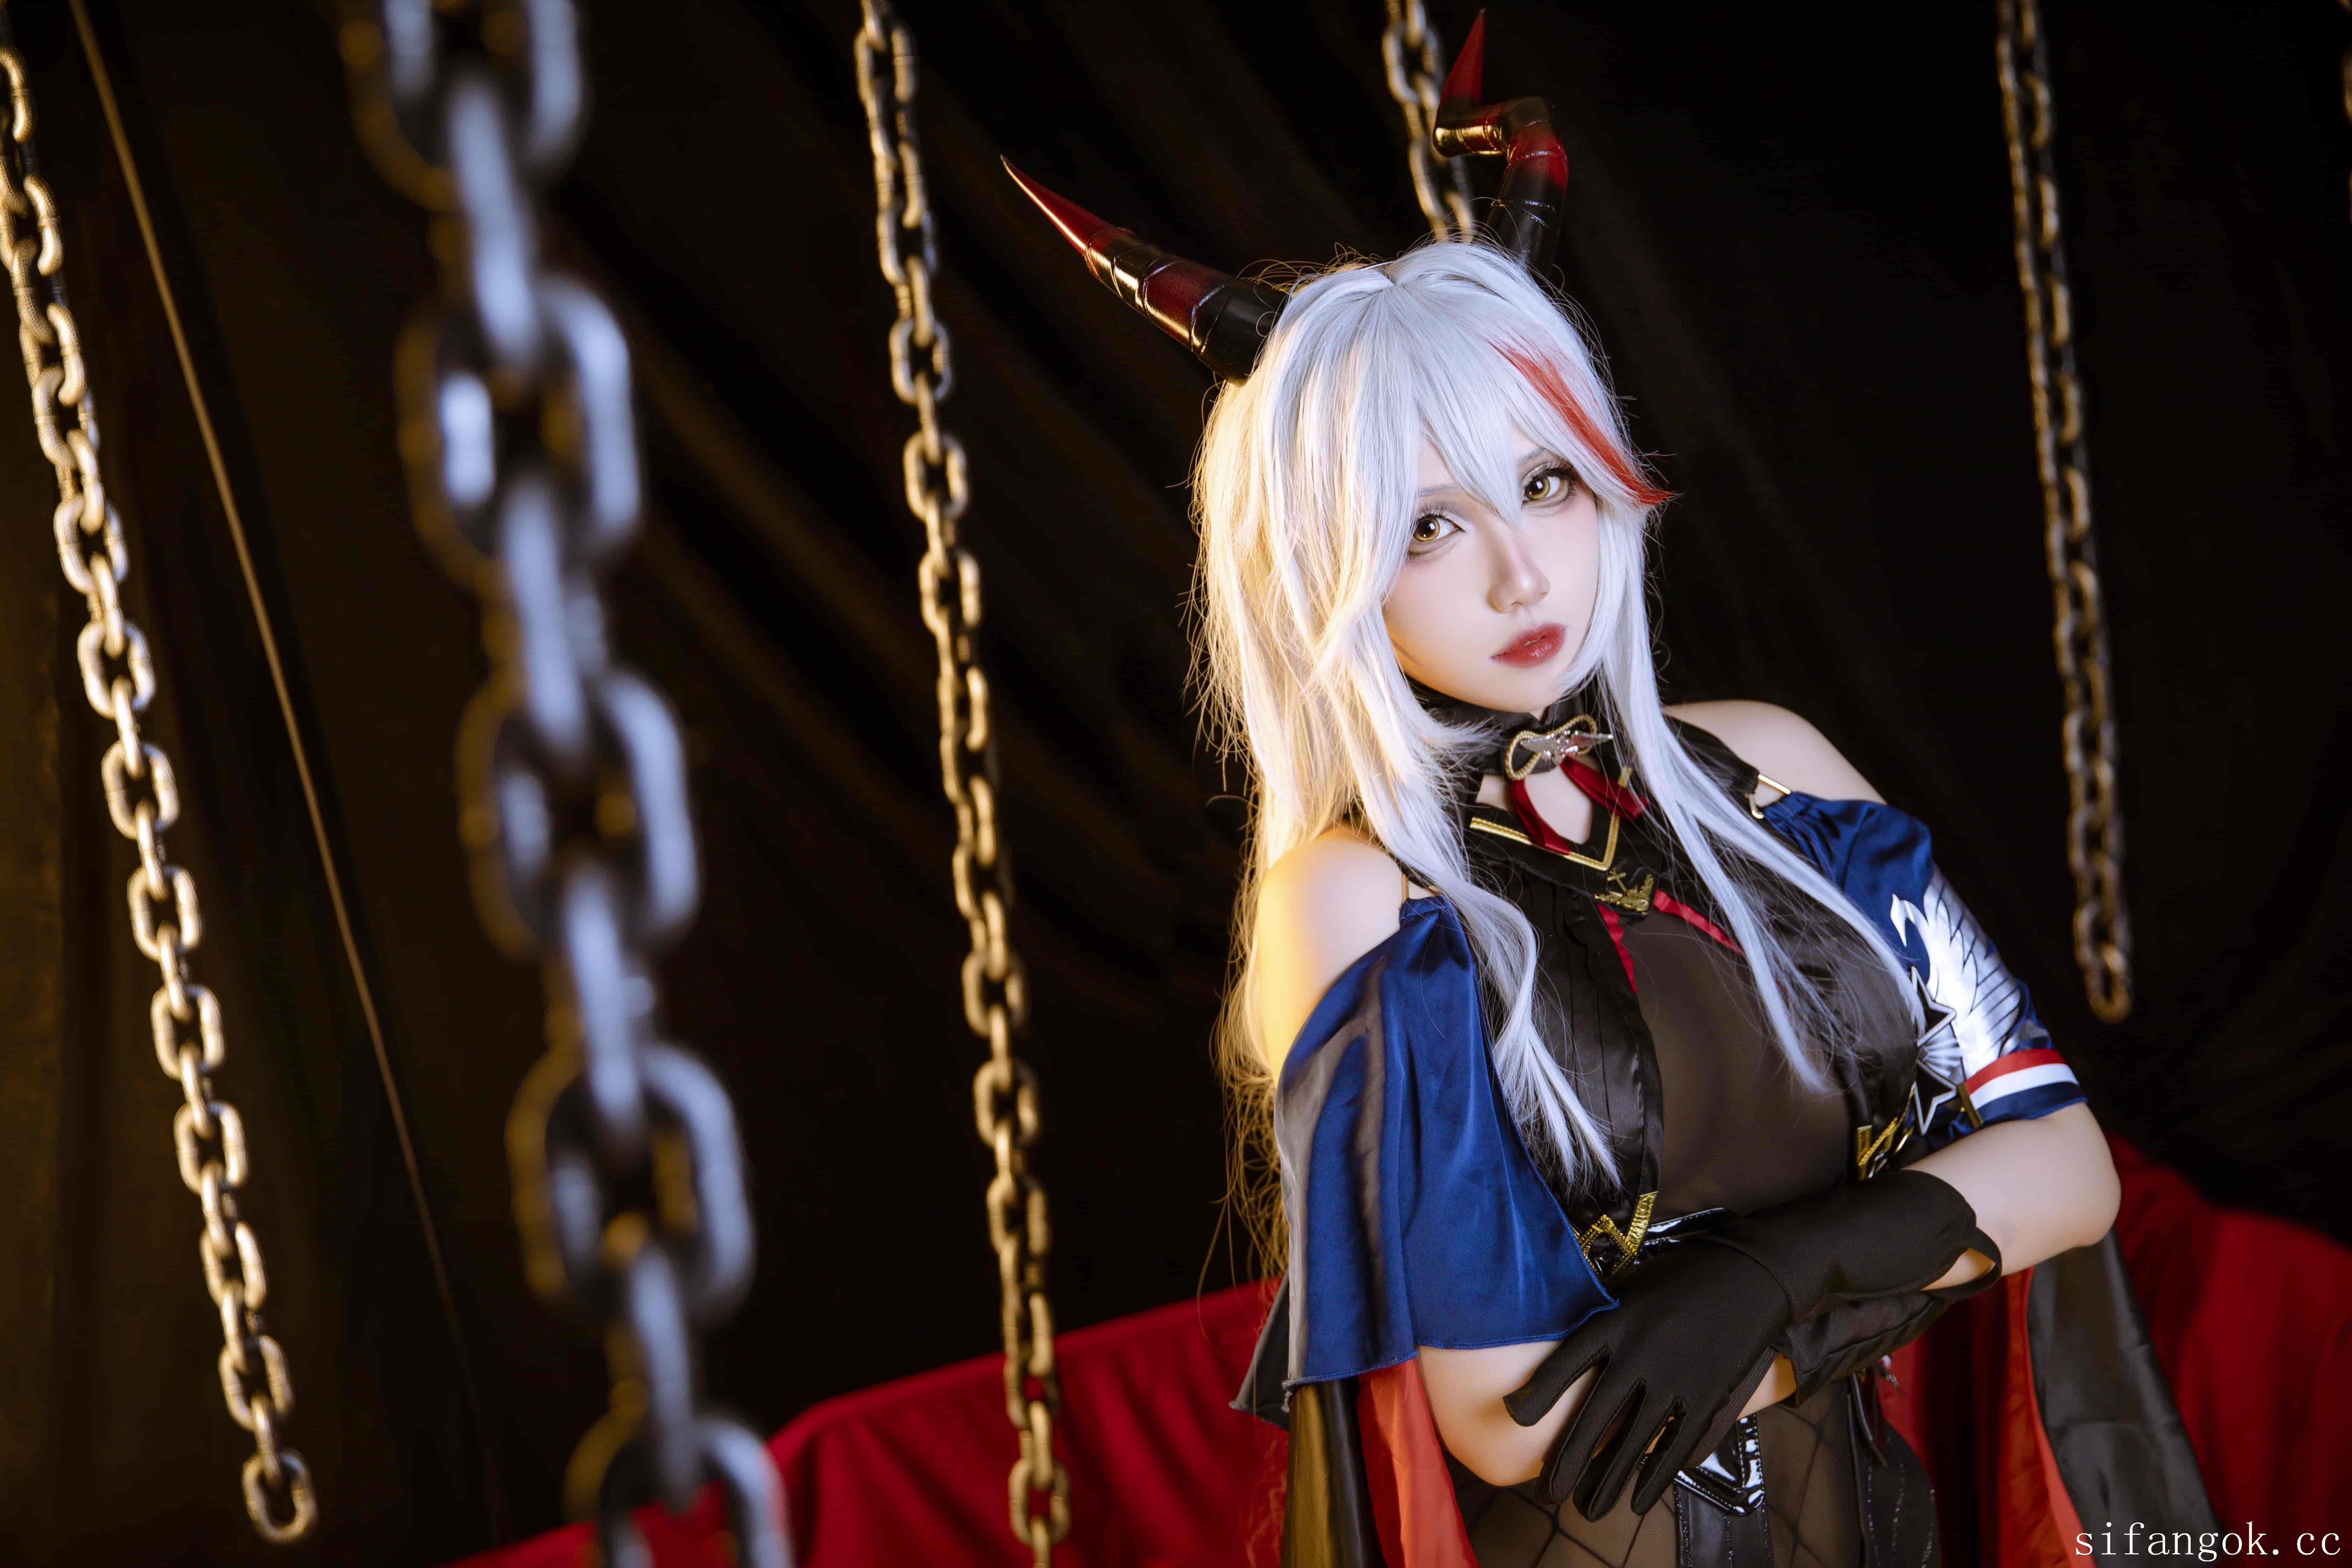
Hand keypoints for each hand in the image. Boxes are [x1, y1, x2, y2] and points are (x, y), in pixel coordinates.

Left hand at [1503, 1238, 1789, 1518]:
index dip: (1541, 1392)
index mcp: (1618, 1322)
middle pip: (1595, 1414)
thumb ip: (1609, 1316)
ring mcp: (1676, 1379)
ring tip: (1587, 1509)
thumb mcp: (1637, 1285)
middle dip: (1570, 1458)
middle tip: (1549, 1494)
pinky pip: (1677, 1446)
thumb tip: (1576, 1341)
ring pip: (1633, 1440)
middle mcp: (1640, 1354)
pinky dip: (1656, 1477)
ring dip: (1609, 1479)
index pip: (1568, 1362)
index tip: (1516, 1418)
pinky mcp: (1708, 1397)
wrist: (1752, 1276)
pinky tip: (1638, 1502)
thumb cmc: (1687, 1274)